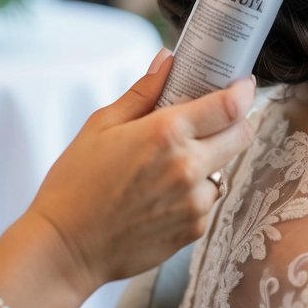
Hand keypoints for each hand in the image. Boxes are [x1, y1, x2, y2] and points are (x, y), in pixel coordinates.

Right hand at [25, 52, 255, 299]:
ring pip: (226, 168)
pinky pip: (209, 199)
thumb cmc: (76, 182)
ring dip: (213, 159)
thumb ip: (144, 91)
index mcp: (166, 132)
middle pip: (242, 135)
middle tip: (218, 117)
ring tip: (176, 161)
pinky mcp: (193, 230)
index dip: (243, 91)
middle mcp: (188, 166)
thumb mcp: (102, 125)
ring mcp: (194, 202)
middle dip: (237, 121)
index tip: (242, 84)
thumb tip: (168, 59)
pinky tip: (164, 192)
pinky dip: (197, 191)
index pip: (230, 105)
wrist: (64, 249)